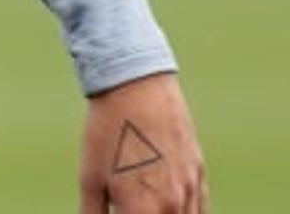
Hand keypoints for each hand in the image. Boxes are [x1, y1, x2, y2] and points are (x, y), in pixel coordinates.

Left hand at [79, 71, 206, 211]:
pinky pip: (199, 210)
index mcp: (143, 212)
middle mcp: (173, 207)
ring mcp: (191, 190)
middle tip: (130, 209)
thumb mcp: (90, 178)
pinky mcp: (199, 173)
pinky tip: (170, 210)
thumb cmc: (108, 132)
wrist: (136, 87)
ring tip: (145, 206)